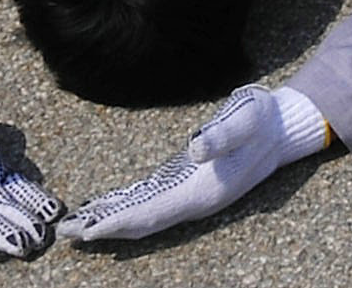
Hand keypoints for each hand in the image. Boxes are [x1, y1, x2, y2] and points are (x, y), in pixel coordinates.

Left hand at [60, 85, 331, 244]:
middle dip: (106, 229)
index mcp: (204, 190)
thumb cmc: (262, 119)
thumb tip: (195, 149)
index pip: (152, 214)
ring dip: (113, 222)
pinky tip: (110, 208)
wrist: (284, 126)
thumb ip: (222, 135)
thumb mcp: (246, 118)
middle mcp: (196, 201)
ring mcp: (194, 197)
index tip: (88, 232)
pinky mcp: (192, 186)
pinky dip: (128, 210)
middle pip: (144, 223)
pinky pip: (153, 206)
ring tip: (79, 225)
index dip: (118, 224)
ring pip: (147, 217)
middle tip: (67, 234)